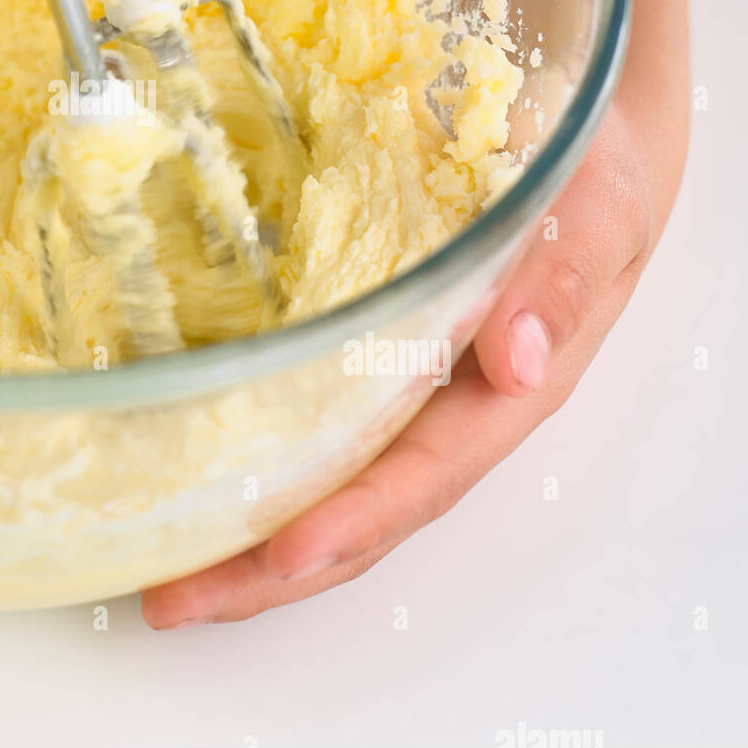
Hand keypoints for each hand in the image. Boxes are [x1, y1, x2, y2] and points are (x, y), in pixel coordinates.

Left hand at [142, 103, 666, 626]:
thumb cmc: (590, 186)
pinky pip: (297, 414)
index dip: (353, 521)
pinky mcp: (351, 349)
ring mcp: (390, 387)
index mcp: (497, 396)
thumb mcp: (592, 221)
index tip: (283, 555)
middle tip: (173, 599)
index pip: (420, 478)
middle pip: (352, 511)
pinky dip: (239, 454)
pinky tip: (177, 468)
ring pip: (316, 480)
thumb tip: (519, 360)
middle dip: (264, 568)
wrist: (577, 148)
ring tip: (156, 570)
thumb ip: (561, 283)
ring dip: (239, 534)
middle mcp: (437, 411)